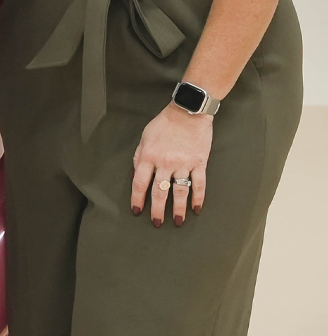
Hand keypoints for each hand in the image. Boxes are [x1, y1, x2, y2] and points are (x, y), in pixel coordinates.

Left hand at [131, 104, 210, 226]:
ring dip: (179, 209)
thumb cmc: (163, 124)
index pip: (140, 182)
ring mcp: (183, 164)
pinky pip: (199, 184)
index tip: (136, 210)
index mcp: (148, 156)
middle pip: (159, 191)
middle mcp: (165, 162)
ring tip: (178, 222)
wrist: (188, 112)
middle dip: (157, 210)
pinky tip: (196, 209)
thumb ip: (139, 158)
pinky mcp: (199, 163)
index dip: (137, 198)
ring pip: (180, 191)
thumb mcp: (144, 138)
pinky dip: (198, 198)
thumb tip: (135, 176)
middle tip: (156, 223)